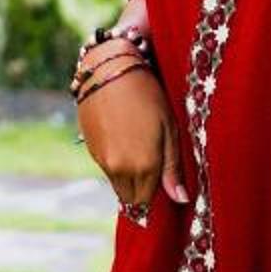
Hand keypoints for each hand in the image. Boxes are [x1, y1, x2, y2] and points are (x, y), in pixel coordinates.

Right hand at [77, 54, 184, 219]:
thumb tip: (180, 199)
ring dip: (128, 176)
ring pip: (117, 183)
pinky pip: (105, 167)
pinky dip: (115, 163)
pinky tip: (123, 138)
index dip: (156, 193)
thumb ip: (172, 168)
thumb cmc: (148, 95)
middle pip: (130, 197)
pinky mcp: (90, 148)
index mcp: (144, 166)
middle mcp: (120, 168)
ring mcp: (101, 159)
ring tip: (138, 147)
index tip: (162, 179)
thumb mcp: (169, 128)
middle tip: (152, 166)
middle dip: (141, 189)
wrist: (109, 71)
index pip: (147, 200)